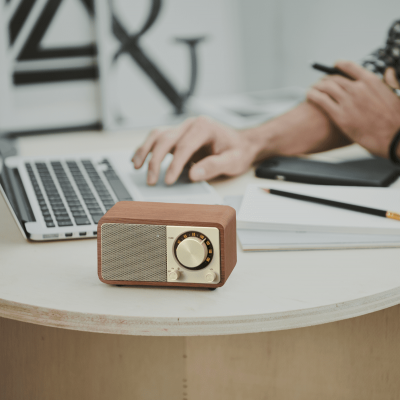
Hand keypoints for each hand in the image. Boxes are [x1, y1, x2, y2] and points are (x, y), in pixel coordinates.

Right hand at [132, 116, 256, 184]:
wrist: (241, 143)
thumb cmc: (237, 151)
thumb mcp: (232, 161)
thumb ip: (214, 166)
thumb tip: (193, 174)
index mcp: (204, 127)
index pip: (184, 146)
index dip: (174, 165)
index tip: (168, 181)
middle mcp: (191, 124)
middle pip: (166, 139)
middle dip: (155, 161)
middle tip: (152, 181)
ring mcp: (183, 128)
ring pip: (157, 135)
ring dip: (145, 150)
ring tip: (136, 166)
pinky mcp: (178, 135)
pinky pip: (158, 138)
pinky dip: (147, 148)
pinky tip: (138, 159)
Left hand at [306, 61, 399, 157]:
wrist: (395, 138)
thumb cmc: (396, 120)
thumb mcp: (396, 94)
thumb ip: (389, 81)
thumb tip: (388, 72)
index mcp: (371, 81)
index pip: (350, 67)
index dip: (339, 65)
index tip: (334, 66)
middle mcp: (358, 88)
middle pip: (335, 78)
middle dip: (325, 79)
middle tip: (320, 83)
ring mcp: (348, 101)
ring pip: (325, 87)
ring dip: (317, 86)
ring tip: (312, 89)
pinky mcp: (339, 115)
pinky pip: (321, 100)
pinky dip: (312, 95)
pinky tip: (308, 95)